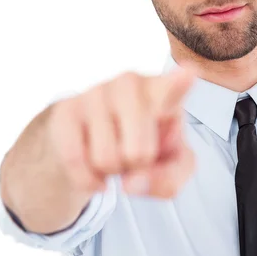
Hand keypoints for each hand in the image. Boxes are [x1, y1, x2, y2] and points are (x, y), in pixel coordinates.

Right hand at [47, 67, 196, 198]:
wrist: (93, 140)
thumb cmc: (142, 145)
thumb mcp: (171, 166)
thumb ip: (170, 179)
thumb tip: (131, 183)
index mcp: (164, 92)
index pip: (174, 88)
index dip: (179, 84)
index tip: (190, 73)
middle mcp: (131, 84)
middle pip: (139, 154)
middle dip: (136, 167)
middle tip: (133, 153)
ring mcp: (97, 92)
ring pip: (107, 160)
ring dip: (110, 170)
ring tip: (113, 150)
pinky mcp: (66, 109)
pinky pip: (76, 161)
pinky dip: (87, 178)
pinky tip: (93, 165)